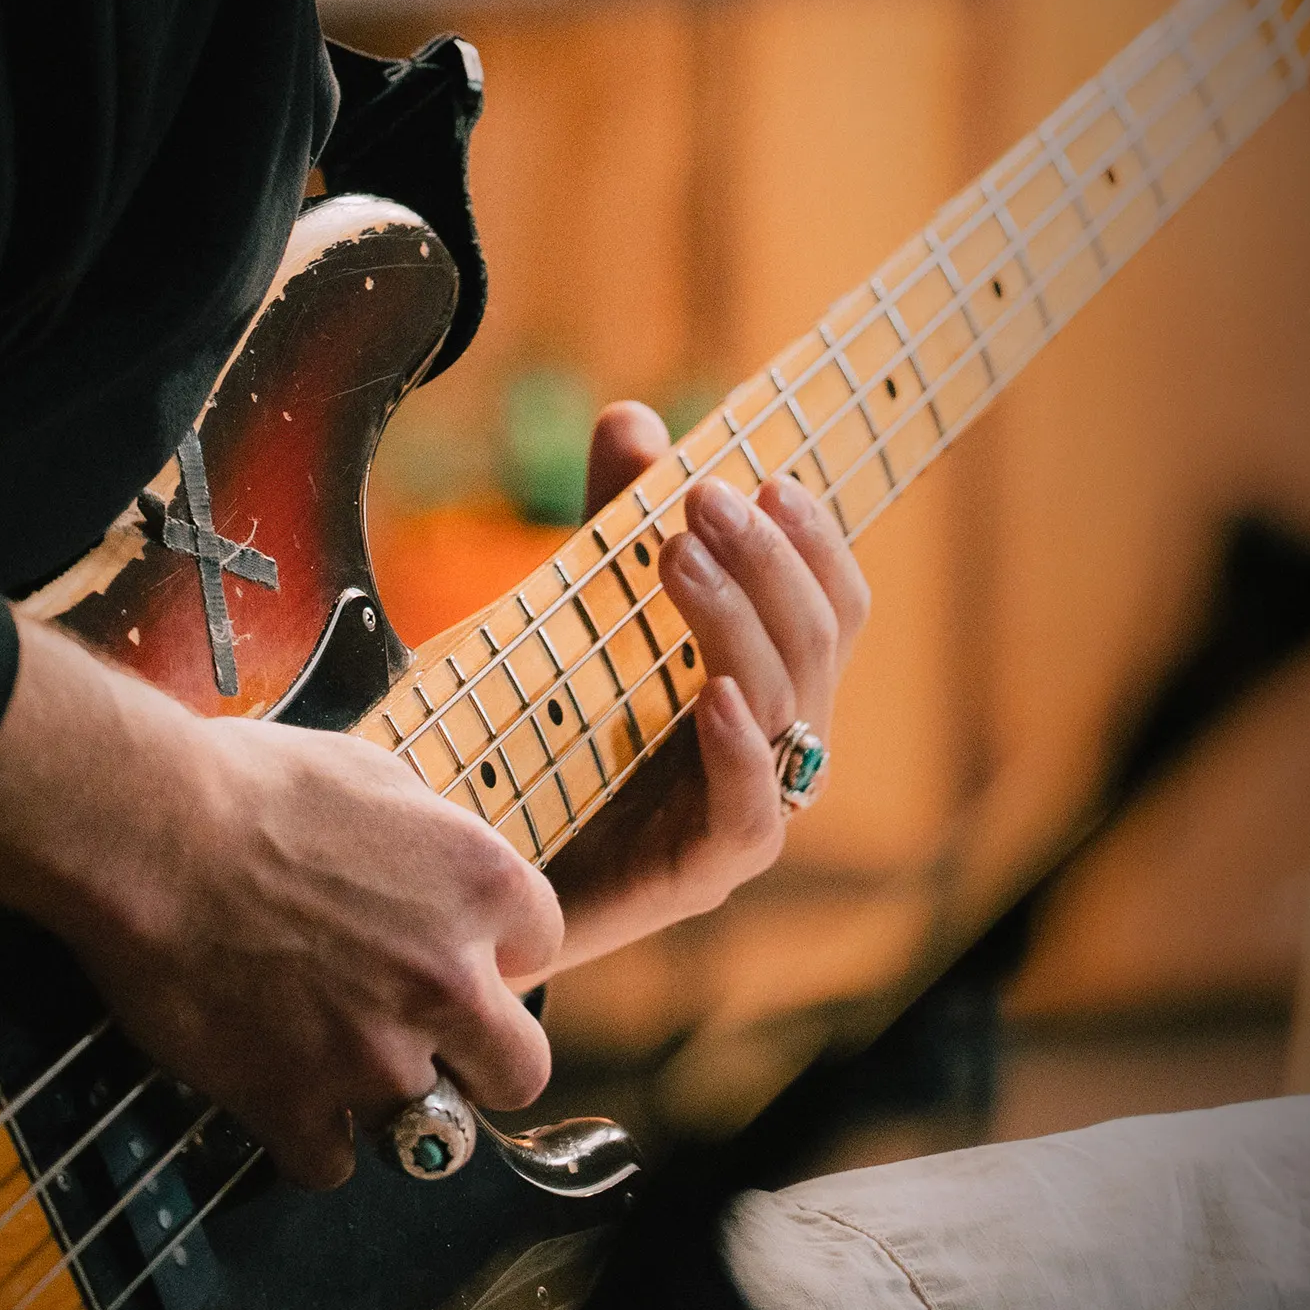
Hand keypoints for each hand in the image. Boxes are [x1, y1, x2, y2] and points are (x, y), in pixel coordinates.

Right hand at [0, 621, 561, 1188]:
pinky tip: (286, 1104)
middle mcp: (448, 981)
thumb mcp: (372, 775)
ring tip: (343, 1068)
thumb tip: (437, 869)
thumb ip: (430, 839)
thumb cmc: (247, 785)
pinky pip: (331, 1164)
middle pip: (519, 1071)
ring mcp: (373, 1055)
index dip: (496, 952)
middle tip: (433, 1041)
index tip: (456, 950)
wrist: (147, 831)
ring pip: (430, 1131)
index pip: (542, 946)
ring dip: (391, 1104)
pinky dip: (311, 1142)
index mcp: (481, 886)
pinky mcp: (293, 1102)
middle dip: (481, 1060)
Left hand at [535, 401, 870, 977]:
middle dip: (769, 560)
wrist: (479, 888)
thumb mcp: (577, 623)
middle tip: (702, 497)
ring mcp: (747, 814)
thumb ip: (609, 530)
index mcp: (766, 686)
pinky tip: (716, 697)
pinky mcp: (703, 875)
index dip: (814, 540)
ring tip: (678, 556)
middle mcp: (776, 749)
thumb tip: (634, 420)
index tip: (765, 473)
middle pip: (816, 642)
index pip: (830, 605)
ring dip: (738, 622)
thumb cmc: (546, 752)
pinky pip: (752, 813)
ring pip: (787, 708)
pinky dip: (743, 751)